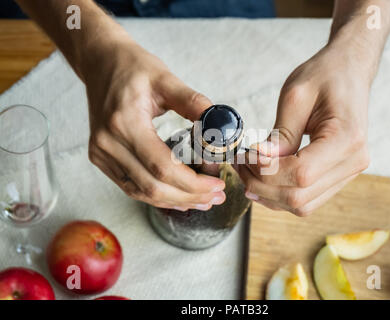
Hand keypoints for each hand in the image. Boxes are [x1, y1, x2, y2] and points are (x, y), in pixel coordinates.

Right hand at [83, 39, 225, 210]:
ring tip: (203, 200)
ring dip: (175, 201)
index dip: (193, 183)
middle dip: (189, 196)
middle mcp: (108, 143)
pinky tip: (178, 196)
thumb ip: (193, 102)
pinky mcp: (100, 158)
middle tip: (217, 196)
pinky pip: (131, 187)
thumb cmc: (132, 67)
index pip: (163, 166)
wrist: (100, 62)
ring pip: (141, 192)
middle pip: (153, 186)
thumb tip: (221, 125)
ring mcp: (101, 153)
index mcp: (124, 122)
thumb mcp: (165, 78)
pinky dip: (157, 195)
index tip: (217, 184)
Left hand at [238, 44, 370, 215]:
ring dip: (269, 195)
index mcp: (347, 138)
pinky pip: (308, 199)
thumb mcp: (295, 96)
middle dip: (261, 185)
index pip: (300, 174)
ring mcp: (349, 172)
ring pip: (303, 205)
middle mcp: (353, 161)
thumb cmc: (325, 76)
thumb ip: (279, 134)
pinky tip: (263, 180)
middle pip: (299, 196)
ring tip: (247, 172)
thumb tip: (259, 161)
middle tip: (240, 165)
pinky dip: (281, 195)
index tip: (245, 157)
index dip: (266, 172)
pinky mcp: (340, 175)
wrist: (349, 71)